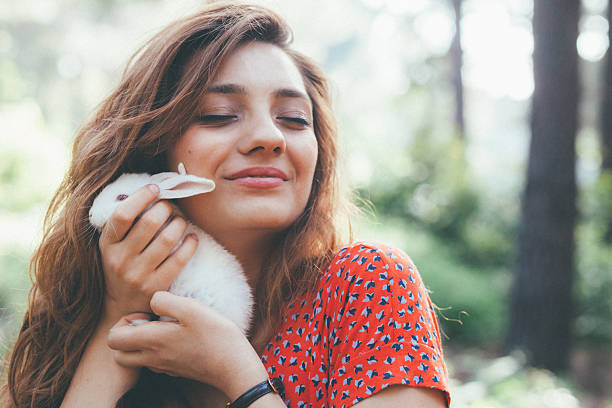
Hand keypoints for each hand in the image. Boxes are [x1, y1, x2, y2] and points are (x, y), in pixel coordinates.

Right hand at [98, 184, 197, 320]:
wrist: (120, 307)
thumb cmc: (121, 265)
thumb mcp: (112, 245)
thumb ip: (125, 222)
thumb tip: (151, 191)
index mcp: (107, 244)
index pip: (122, 214)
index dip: (141, 196)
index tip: (155, 188)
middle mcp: (120, 260)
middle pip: (149, 223)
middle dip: (165, 208)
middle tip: (170, 206)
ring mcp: (138, 275)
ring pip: (167, 239)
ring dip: (179, 223)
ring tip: (180, 221)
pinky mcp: (156, 287)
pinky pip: (179, 259)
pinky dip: (190, 244)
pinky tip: (192, 238)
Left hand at [107, 292, 268, 399]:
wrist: (235, 367)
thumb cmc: (216, 336)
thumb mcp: (191, 308)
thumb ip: (165, 300)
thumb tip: (152, 300)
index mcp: (153, 341)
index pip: (113, 338)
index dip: (123, 321)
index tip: (145, 313)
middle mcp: (154, 358)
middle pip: (119, 353)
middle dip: (126, 335)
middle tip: (148, 321)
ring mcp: (165, 367)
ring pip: (136, 359)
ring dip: (141, 344)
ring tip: (164, 328)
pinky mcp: (177, 371)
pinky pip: (155, 362)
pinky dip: (157, 351)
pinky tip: (178, 337)